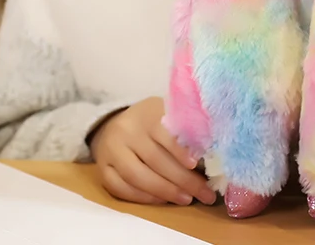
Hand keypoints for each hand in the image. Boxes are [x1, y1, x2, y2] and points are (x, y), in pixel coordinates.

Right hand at [90, 96, 216, 206]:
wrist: (113, 122)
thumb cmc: (150, 120)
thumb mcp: (166, 114)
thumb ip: (183, 129)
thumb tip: (211, 153)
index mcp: (146, 113)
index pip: (163, 132)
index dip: (179, 150)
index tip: (196, 165)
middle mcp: (126, 130)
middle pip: (154, 159)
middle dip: (182, 179)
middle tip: (204, 193)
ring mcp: (112, 150)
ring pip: (137, 176)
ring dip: (165, 192)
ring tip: (187, 199)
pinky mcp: (103, 169)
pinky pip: (122, 188)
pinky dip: (144, 197)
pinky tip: (162, 200)